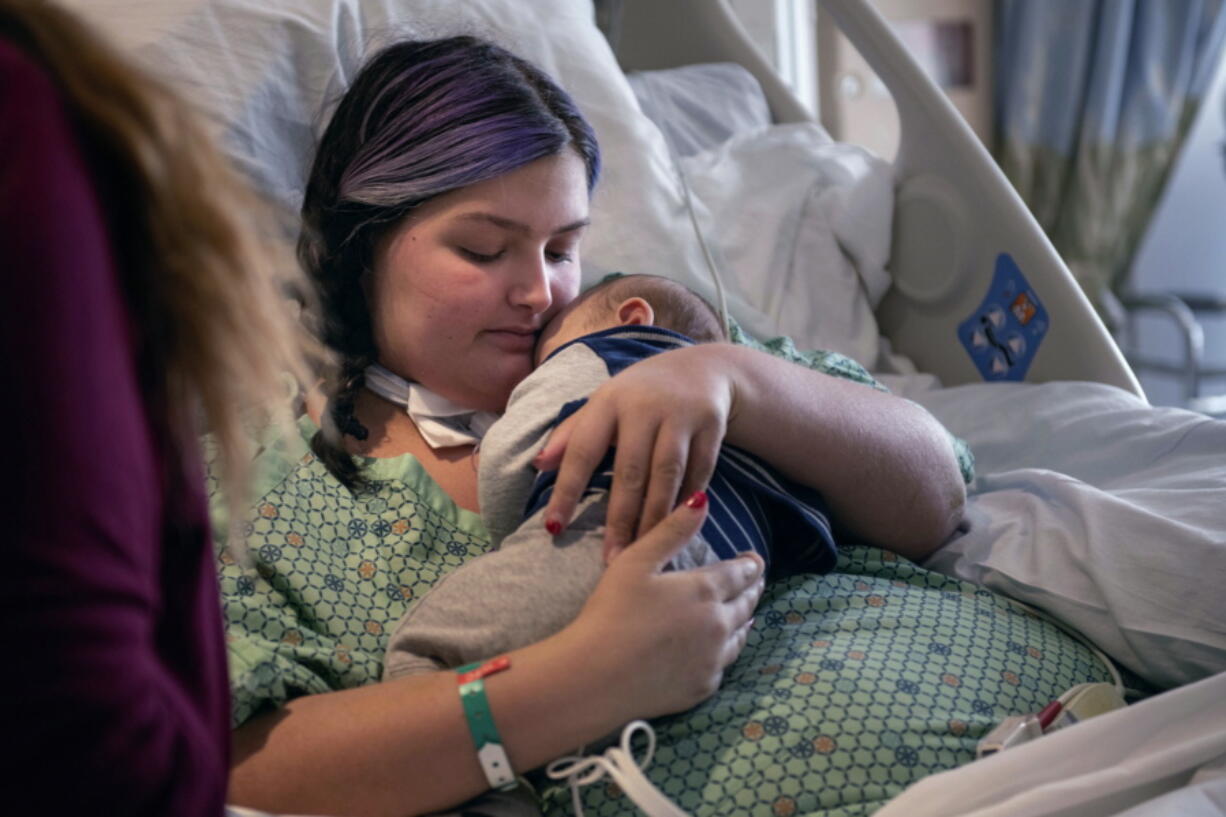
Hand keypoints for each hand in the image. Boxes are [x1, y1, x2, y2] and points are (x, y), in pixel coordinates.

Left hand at [533, 345, 734, 561]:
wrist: (702, 369)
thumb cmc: (639, 395)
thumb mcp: (604, 403)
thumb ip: (571, 434)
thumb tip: (538, 465)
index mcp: (609, 401)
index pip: (582, 451)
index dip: (566, 491)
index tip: (554, 528)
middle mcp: (644, 406)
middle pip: (630, 471)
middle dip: (620, 518)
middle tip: (613, 559)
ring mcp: (681, 415)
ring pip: (667, 476)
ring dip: (655, 518)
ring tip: (644, 550)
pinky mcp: (711, 426)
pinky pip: (699, 474)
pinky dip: (686, 503)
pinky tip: (676, 528)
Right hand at [566, 493, 764, 718]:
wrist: (595, 677)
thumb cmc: (611, 613)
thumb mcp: (636, 561)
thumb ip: (672, 530)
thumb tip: (702, 500)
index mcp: (705, 590)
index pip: (742, 573)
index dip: (751, 564)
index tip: (754, 558)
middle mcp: (718, 625)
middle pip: (747, 603)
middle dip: (752, 589)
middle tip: (754, 582)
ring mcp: (712, 660)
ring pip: (741, 635)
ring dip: (745, 620)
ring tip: (746, 614)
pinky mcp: (702, 687)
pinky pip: (724, 665)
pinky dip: (726, 651)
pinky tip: (720, 649)